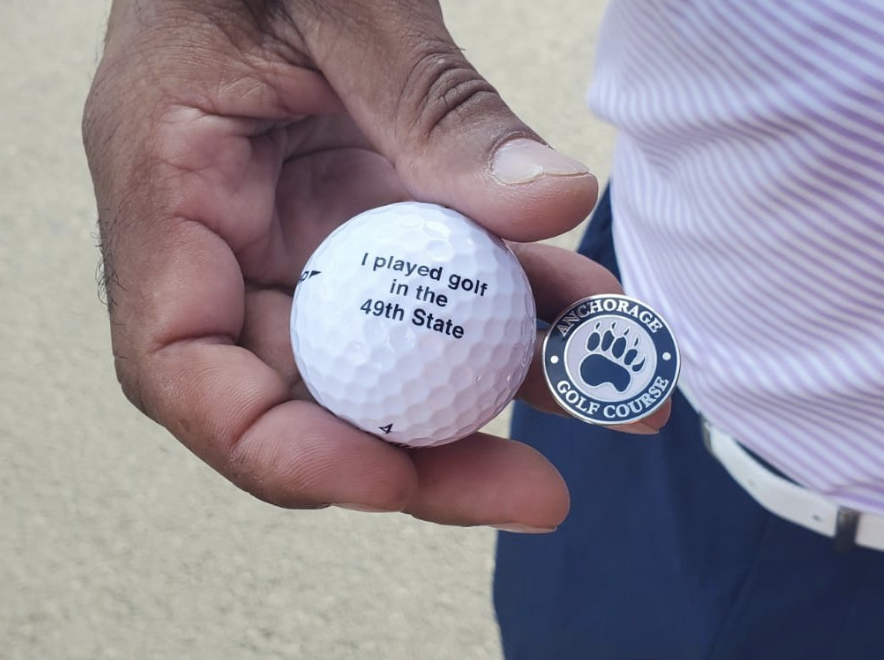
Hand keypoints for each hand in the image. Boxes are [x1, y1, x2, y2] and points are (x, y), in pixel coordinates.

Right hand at [83, 0, 665, 530]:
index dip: (279, 446)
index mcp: (172, 198)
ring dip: (505, 386)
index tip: (390, 474)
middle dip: (424, 456)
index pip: (184, 370)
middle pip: (307, 394)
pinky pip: (445, 286)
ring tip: (616, 396)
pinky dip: (522, 306)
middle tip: (537, 493)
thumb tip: (551, 203)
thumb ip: (435, 106)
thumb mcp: (343, 5)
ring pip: (395, 352)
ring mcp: (306, 240)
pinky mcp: (369, 219)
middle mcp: (233, 245)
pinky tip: (596, 310)